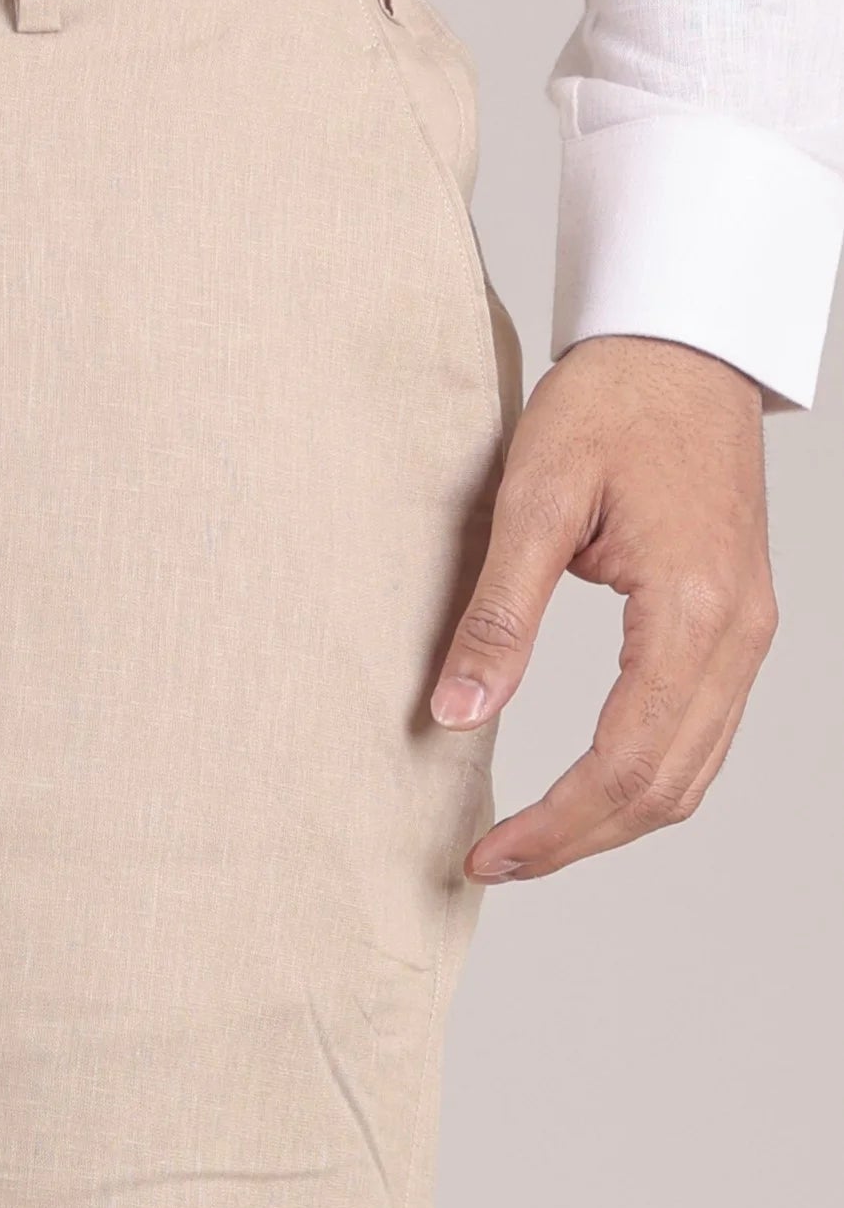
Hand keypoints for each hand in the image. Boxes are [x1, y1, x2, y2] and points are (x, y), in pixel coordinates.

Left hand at [431, 336, 778, 881]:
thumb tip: (457, 714)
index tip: (487, 854)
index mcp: (694, 608)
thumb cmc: (610, 404)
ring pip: (693, 772)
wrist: (681, 346)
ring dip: (614, 820)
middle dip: (580, 840)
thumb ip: (500, 616)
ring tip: (532, 840)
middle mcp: (739, 635)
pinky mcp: (738, 625)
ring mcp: (749, 633)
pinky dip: (646, 778)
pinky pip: (702, 734)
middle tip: (495, 862)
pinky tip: (587, 787)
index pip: (625, 762)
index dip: (555, 824)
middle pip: (668, 787)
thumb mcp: (534, 499)